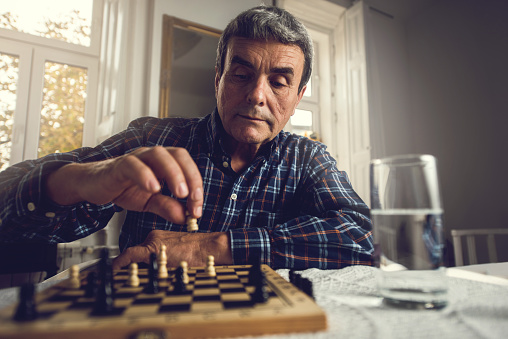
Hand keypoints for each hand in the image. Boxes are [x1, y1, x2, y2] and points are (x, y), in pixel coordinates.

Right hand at [45, 146, 202, 222]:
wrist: (93, 186)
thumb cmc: (123, 189)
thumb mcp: (149, 202)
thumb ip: (167, 207)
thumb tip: (185, 218)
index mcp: (164, 163)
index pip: (187, 166)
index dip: (196, 184)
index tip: (197, 208)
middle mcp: (153, 156)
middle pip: (178, 154)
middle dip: (190, 176)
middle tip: (193, 199)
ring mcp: (136, 158)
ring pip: (159, 155)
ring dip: (173, 173)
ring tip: (180, 193)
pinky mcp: (119, 165)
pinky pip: (133, 164)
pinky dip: (145, 175)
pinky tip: (153, 188)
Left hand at [112, 230, 232, 269]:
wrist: (208, 248)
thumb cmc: (200, 253)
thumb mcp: (180, 255)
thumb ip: (167, 259)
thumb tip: (157, 273)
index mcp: (160, 238)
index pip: (139, 251)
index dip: (128, 262)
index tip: (121, 269)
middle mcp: (154, 237)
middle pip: (135, 255)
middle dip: (130, 269)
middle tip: (123, 279)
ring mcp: (152, 241)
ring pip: (133, 257)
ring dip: (128, 269)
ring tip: (122, 278)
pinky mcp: (153, 248)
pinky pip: (129, 255)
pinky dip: (120, 263)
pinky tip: (114, 270)